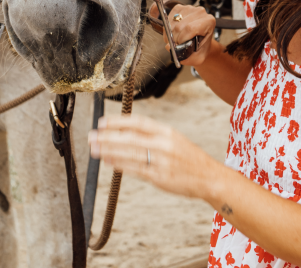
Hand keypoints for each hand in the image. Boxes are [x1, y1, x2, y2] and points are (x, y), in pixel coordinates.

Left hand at [88, 113, 217, 198]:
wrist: (209, 178)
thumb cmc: (189, 158)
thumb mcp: (174, 139)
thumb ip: (153, 135)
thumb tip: (127, 132)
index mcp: (166, 131)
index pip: (138, 123)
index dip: (119, 122)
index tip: (103, 122)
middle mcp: (163, 144)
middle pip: (130, 138)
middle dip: (108, 137)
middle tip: (91, 136)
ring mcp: (161, 161)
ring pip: (130, 154)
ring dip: (109, 151)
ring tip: (94, 149)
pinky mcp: (160, 177)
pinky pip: (136, 169)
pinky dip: (120, 165)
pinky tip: (109, 161)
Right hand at [149, 2, 215, 64]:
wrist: (200, 41)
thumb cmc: (200, 49)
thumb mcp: (197, 58)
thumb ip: (184, 56)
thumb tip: (169, 47)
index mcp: (209, 22)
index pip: (191, 28)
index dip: (182, 39)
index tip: (180, 46)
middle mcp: (200, 12)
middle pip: (180, 26)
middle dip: (175, 38)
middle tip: (176, 45)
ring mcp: (189, 8)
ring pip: (173, 22)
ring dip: (170, 34)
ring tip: (175, 40)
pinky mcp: (180, 7)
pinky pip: (169, 17)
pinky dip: (167, 28)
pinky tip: (173, 33)